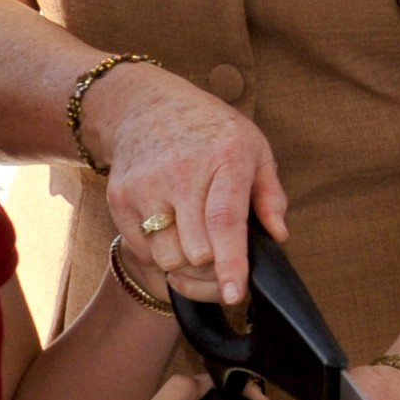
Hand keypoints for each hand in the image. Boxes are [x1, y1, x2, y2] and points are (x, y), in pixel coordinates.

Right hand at [88, 64, 286, 307]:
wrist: (142, 106)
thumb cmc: (208, 130)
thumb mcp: (254, 147)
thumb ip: (270, 194)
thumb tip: (279, 235)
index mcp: (224, 158)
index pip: (225, 222)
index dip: (231, 263)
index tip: (234, 294)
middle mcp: (181, 173)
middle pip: (196, 252)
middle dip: (213, 268)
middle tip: (223, 259)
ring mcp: (146, 187)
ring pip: (168, 258)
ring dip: (186, 264)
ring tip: (197, 242)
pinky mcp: (120, 199)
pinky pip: (144, 252)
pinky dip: (161, 252)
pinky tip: (172, 228)